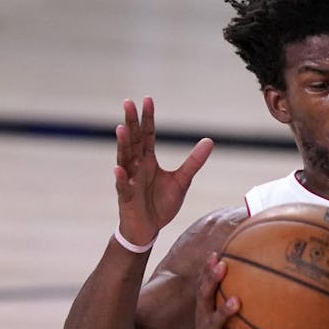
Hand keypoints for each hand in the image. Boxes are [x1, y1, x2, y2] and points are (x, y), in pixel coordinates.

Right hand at [115, 97, 213, 245]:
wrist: (149, 229)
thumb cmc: (161, 203)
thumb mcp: (182, 180)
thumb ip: (193, 162)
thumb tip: (209, 141)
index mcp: (148, 160)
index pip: (147, 135)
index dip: (148, 118)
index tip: (147, 99)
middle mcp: (136, 166)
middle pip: (133, 140)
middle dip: (131, 122)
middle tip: (128, 102)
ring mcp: (129, 180)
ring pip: (125, 159)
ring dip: (123, 144)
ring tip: (121, 128)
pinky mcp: (126, 197)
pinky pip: (123, 186)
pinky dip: (121, 177)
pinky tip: (119, 168)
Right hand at [195, 253, 251, 328]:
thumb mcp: (226, 317)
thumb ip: (236, 297)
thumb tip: (261, 276)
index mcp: (206, 309)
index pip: (204, 285)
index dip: (207, 269)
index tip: (215, 253)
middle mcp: (204, 319)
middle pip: (204, 297)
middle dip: (211, 280)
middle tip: (222, 266)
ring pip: (215, 321)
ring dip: (225, 310)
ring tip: (237, 301)